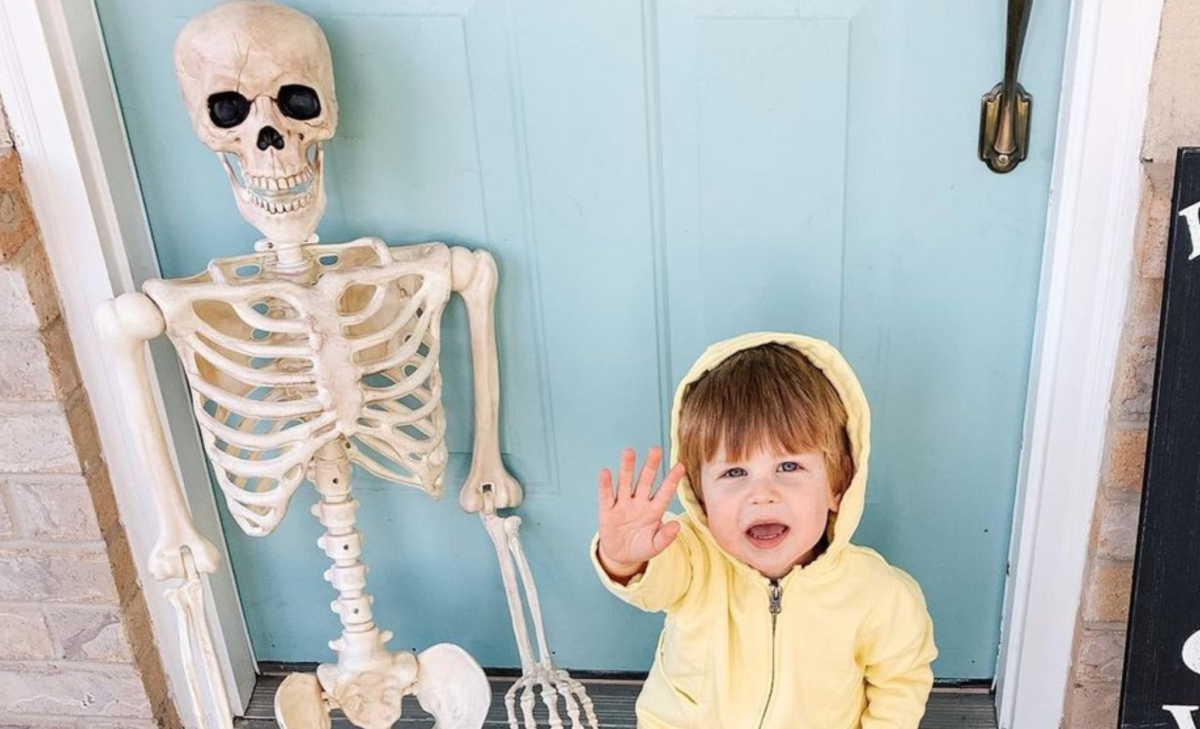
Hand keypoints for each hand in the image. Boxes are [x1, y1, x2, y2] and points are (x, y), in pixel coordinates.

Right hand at [597, 447, 685, 580]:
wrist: (620, 555)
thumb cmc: (641, 547)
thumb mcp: (655, 546)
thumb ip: (665, 537)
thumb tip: (677, 526)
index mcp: (654, 510)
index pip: (665, 493)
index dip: (672, 480)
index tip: (680, 466)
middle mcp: (639, 502)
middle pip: (645, 481)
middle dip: (650, 466)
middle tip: (656, 449)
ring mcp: (623, 505)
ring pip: (625, 483)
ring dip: (627, 468)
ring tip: (629, 452)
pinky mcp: (607, 511)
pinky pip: (606, 496)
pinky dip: (605, 485)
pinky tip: (605, 472)